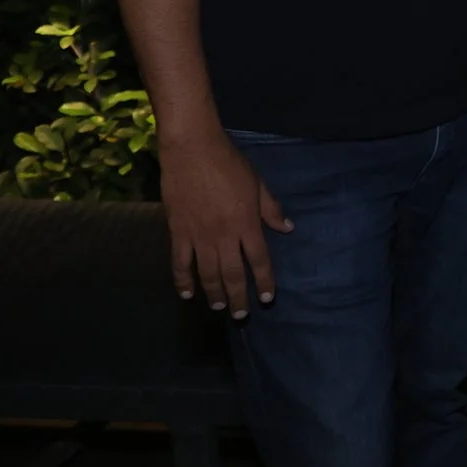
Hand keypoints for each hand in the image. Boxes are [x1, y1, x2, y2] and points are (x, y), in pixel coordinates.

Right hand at [160, 130, 291, 317]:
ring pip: (207, 273)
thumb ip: (271, 209)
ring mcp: (199, 235)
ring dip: (214, 293)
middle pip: (232, 274)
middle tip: (241, 315)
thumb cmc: (229, 163)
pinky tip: (187, 294)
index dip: (263, 281)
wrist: (192, 150)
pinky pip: (180, 262)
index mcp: (246, 223)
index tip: (266, 298)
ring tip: (220, 308)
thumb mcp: (257, 183)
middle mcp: (223, 235)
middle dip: (238, 297)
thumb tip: (288, 228)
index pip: (258, 260)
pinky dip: (183, 280)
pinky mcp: (178, 232)